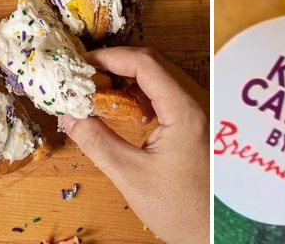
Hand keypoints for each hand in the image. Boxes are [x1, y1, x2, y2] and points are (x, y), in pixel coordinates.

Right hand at [60, 47, 209, 243]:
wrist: (215, 231)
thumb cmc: (181, 209)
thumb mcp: (131, 176)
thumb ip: (97, 142)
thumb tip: (69, 115)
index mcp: (186, 109)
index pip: (145, 64)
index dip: (110, 58)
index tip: (81, 64)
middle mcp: (198, 101)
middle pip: (152, 65)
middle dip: (115, 67)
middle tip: (84, 79)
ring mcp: (201, 109)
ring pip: (160, 78)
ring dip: (128, 81)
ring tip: (99, 95)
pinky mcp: (198, 120)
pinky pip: (167, 93)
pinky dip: (142, 95)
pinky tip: (127, 113)